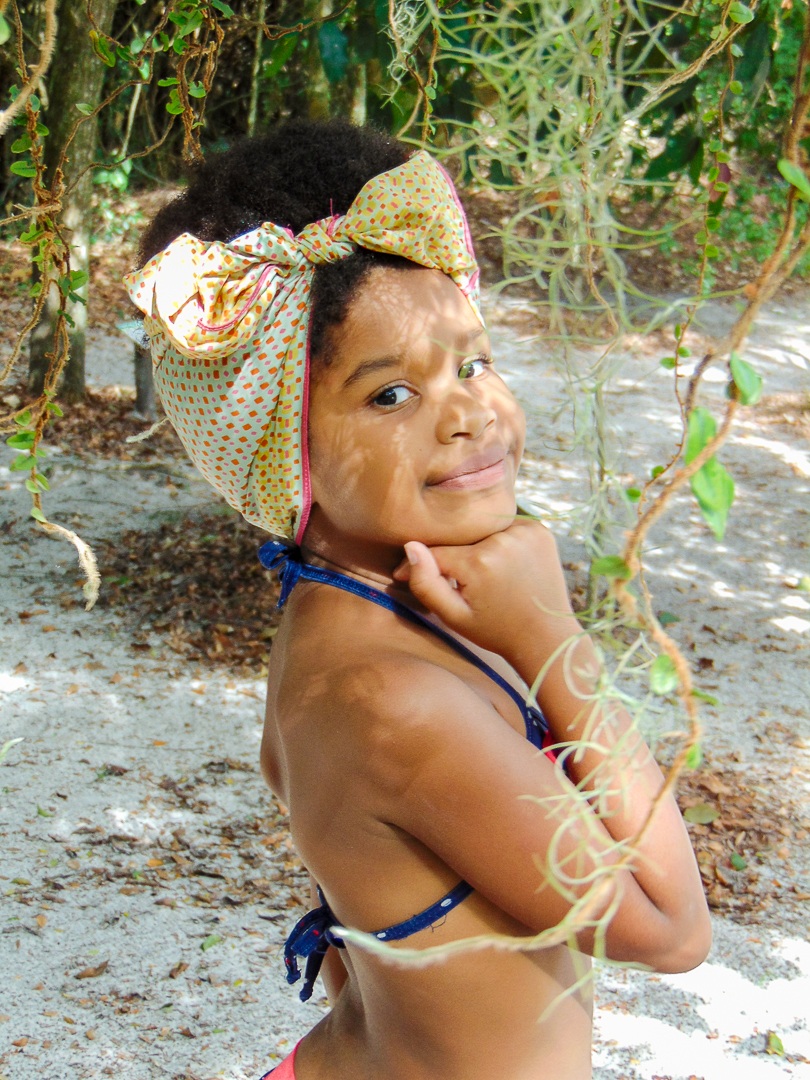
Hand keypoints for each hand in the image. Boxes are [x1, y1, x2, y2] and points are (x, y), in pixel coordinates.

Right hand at [393, 518, 579, 676]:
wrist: (546, 636)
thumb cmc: (496, 630)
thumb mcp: (454, 617)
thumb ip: (426, 584)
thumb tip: (411, 546)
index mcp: (479, 562)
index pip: (436, 550)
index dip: (421, 564)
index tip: (406, 576)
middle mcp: (503, 538)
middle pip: (460, 538)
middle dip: (453, 555)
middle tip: (459, 581)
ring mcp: (525, 531)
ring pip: (482, 529)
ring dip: (476, 545)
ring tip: (484, 573)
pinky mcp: (539, 529)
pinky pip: (505, 525)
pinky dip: (499, 539)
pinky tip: (504, 562)